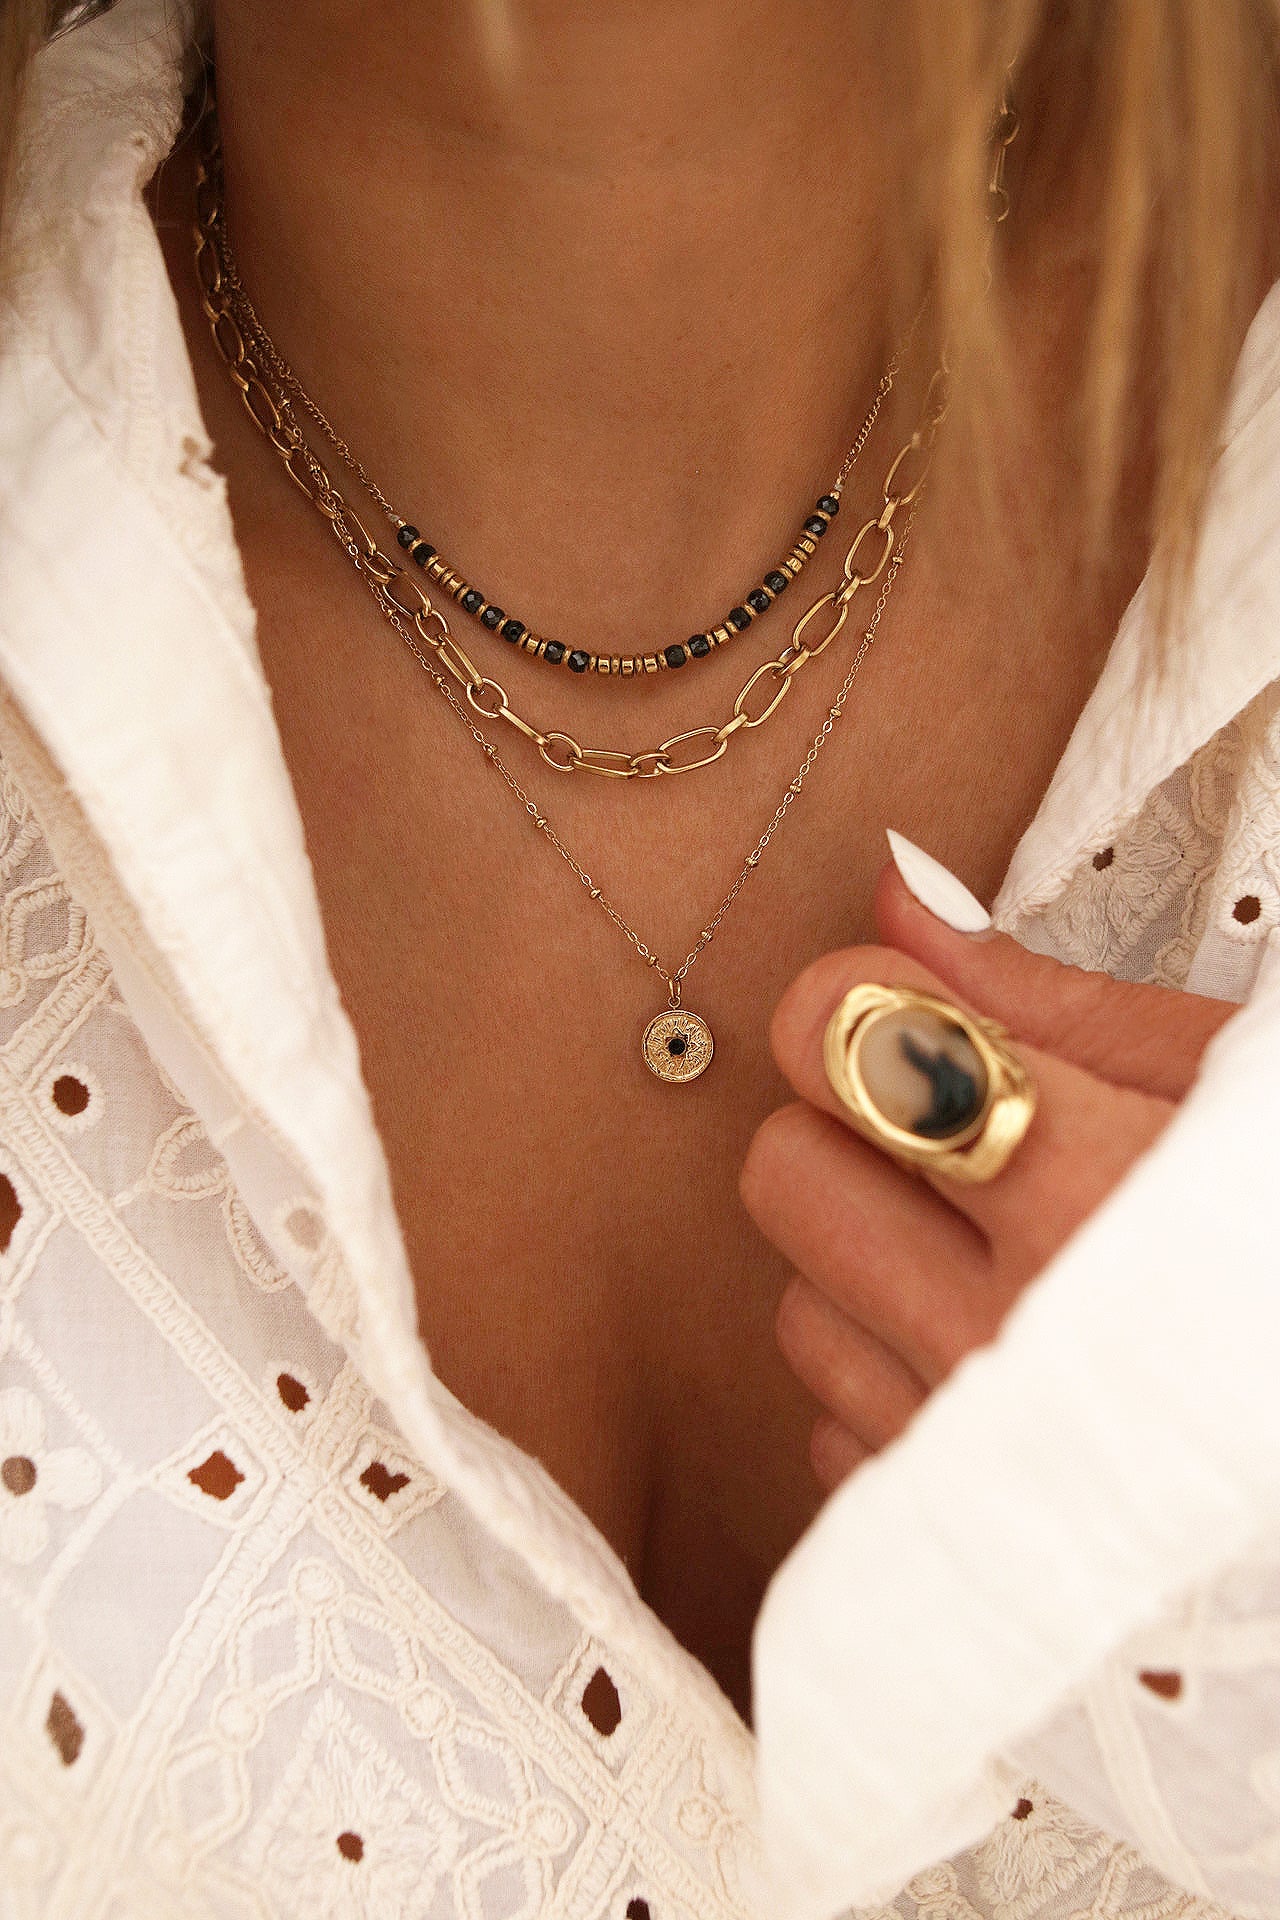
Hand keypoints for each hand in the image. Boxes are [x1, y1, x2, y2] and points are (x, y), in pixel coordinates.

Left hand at [741, 851, 1238, 1491]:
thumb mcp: (1221, 1091)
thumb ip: (1039, 998)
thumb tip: (896, 898)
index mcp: (1097, 1189)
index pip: (849, 1039)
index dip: (862, 1002)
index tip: (906, 1014)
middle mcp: (1014, 1333)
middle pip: (785, 1169)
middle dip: (850, 1140)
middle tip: (958, 1146)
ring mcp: (971, 1456)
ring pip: (796, 1305)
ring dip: (872, 1271)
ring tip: (1000, 1267)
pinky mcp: (945, 1546)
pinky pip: (834, 1429)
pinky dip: (895, 1387)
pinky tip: (998, 1369)